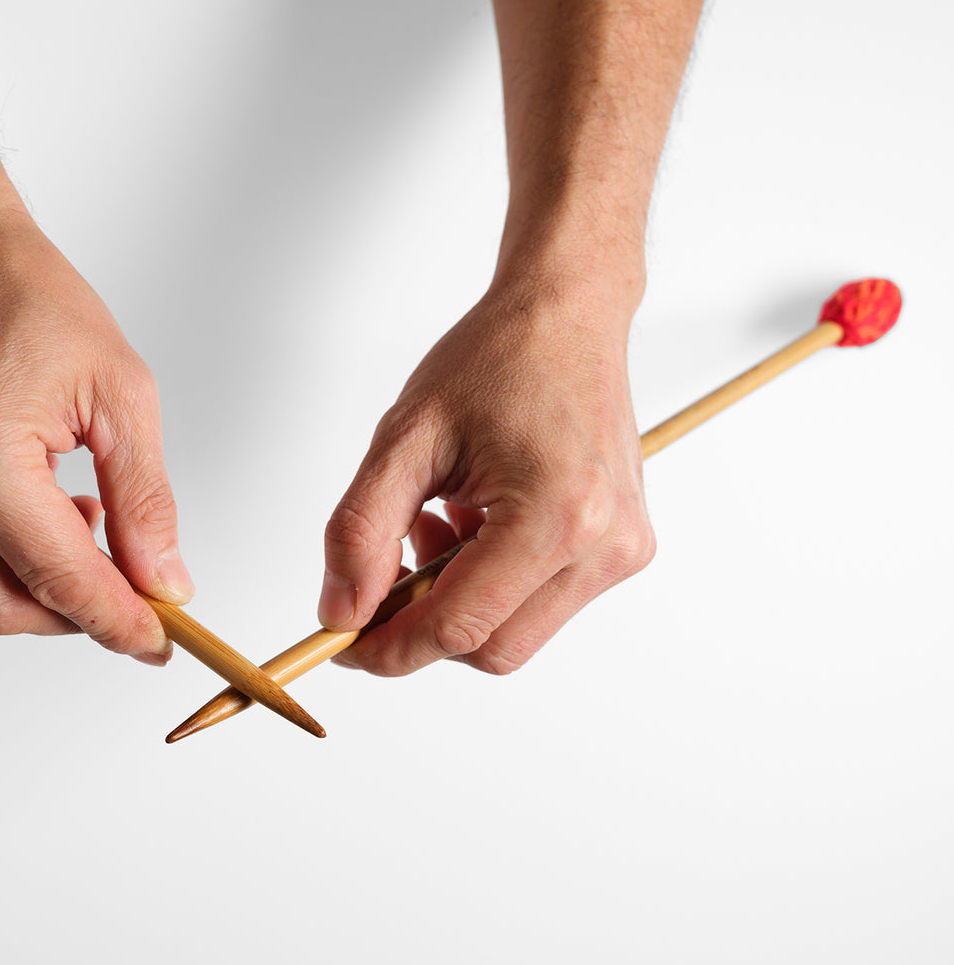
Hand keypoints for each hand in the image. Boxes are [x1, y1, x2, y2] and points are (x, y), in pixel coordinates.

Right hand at [0, 204, 191, 664]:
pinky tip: (35, 507)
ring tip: (85, 520)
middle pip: (4, 607)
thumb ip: (145, 500)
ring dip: (36, 584)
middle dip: (76, 615)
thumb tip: (163, 583)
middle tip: (133, 592)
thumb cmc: (27, 298)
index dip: (117, 622)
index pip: (58, 578)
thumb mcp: (119, 391)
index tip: (159, 642)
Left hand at [318, 272, 653, 674]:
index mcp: (556, 515)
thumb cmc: (495, 359)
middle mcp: (603, 545)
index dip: (389, 647)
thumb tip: (340, 612)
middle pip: (491, 649)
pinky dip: (490, 582)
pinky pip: (540, 603)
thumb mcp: (404, 437)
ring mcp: (622, 551)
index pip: (458, 628)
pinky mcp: (624, 548)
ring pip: (514, 634)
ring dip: (458, 600)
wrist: (566, 315)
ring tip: (435, 520)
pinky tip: (470, 523)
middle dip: (423, 624)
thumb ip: (361, 530)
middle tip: (381, 572)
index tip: (342, 643)